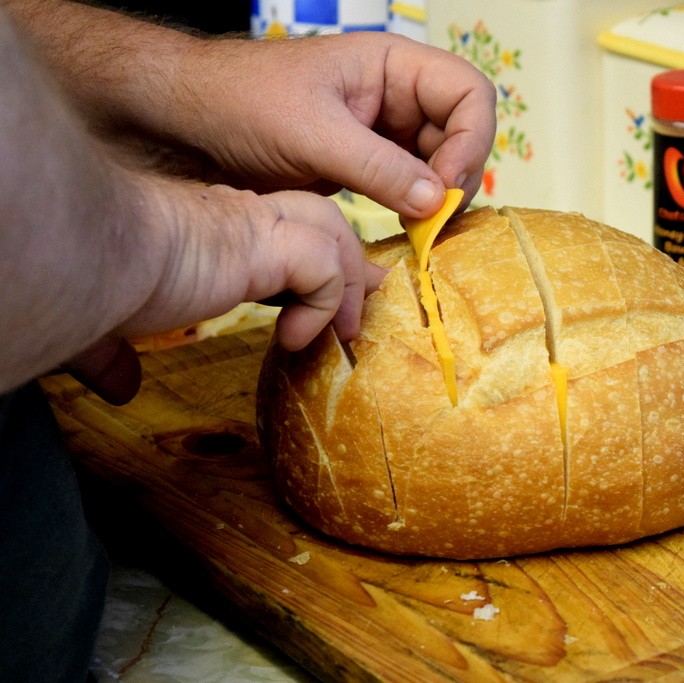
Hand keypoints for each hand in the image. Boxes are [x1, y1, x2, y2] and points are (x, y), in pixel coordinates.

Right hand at [60, 171, 383, 404]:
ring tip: (341, 334)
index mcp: (208, 230)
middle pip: (319, 217)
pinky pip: (322, 264)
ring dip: (347, 283)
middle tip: (363, 304)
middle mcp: (236, 217)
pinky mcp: (261, 242)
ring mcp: (252, 225)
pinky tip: (297, 339)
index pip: (278, 234)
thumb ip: (115, 352)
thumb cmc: (81, 284)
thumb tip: (117, 385)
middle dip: (351, 260)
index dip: (309, 264)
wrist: (75, 257)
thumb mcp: (105, 324)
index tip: (321, 303)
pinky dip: (324, 301)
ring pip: (333, 228)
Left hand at [175, 32, 495, 216]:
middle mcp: (399, 94)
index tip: (445, 186)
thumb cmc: (241, 102)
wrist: (190, 120)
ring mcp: (386, 131)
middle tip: (435, 220)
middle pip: (464, 132)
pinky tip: (404, 230)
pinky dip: (416, 209)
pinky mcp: (369, 164)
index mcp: (393, 65)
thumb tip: (436, 201)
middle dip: (458, 175)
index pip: (469, 93)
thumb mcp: (312, 135)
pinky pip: (411, 185)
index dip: (472, 139)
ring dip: (438, 198)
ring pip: (441, 164)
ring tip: (420, 231)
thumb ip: (378, 167)